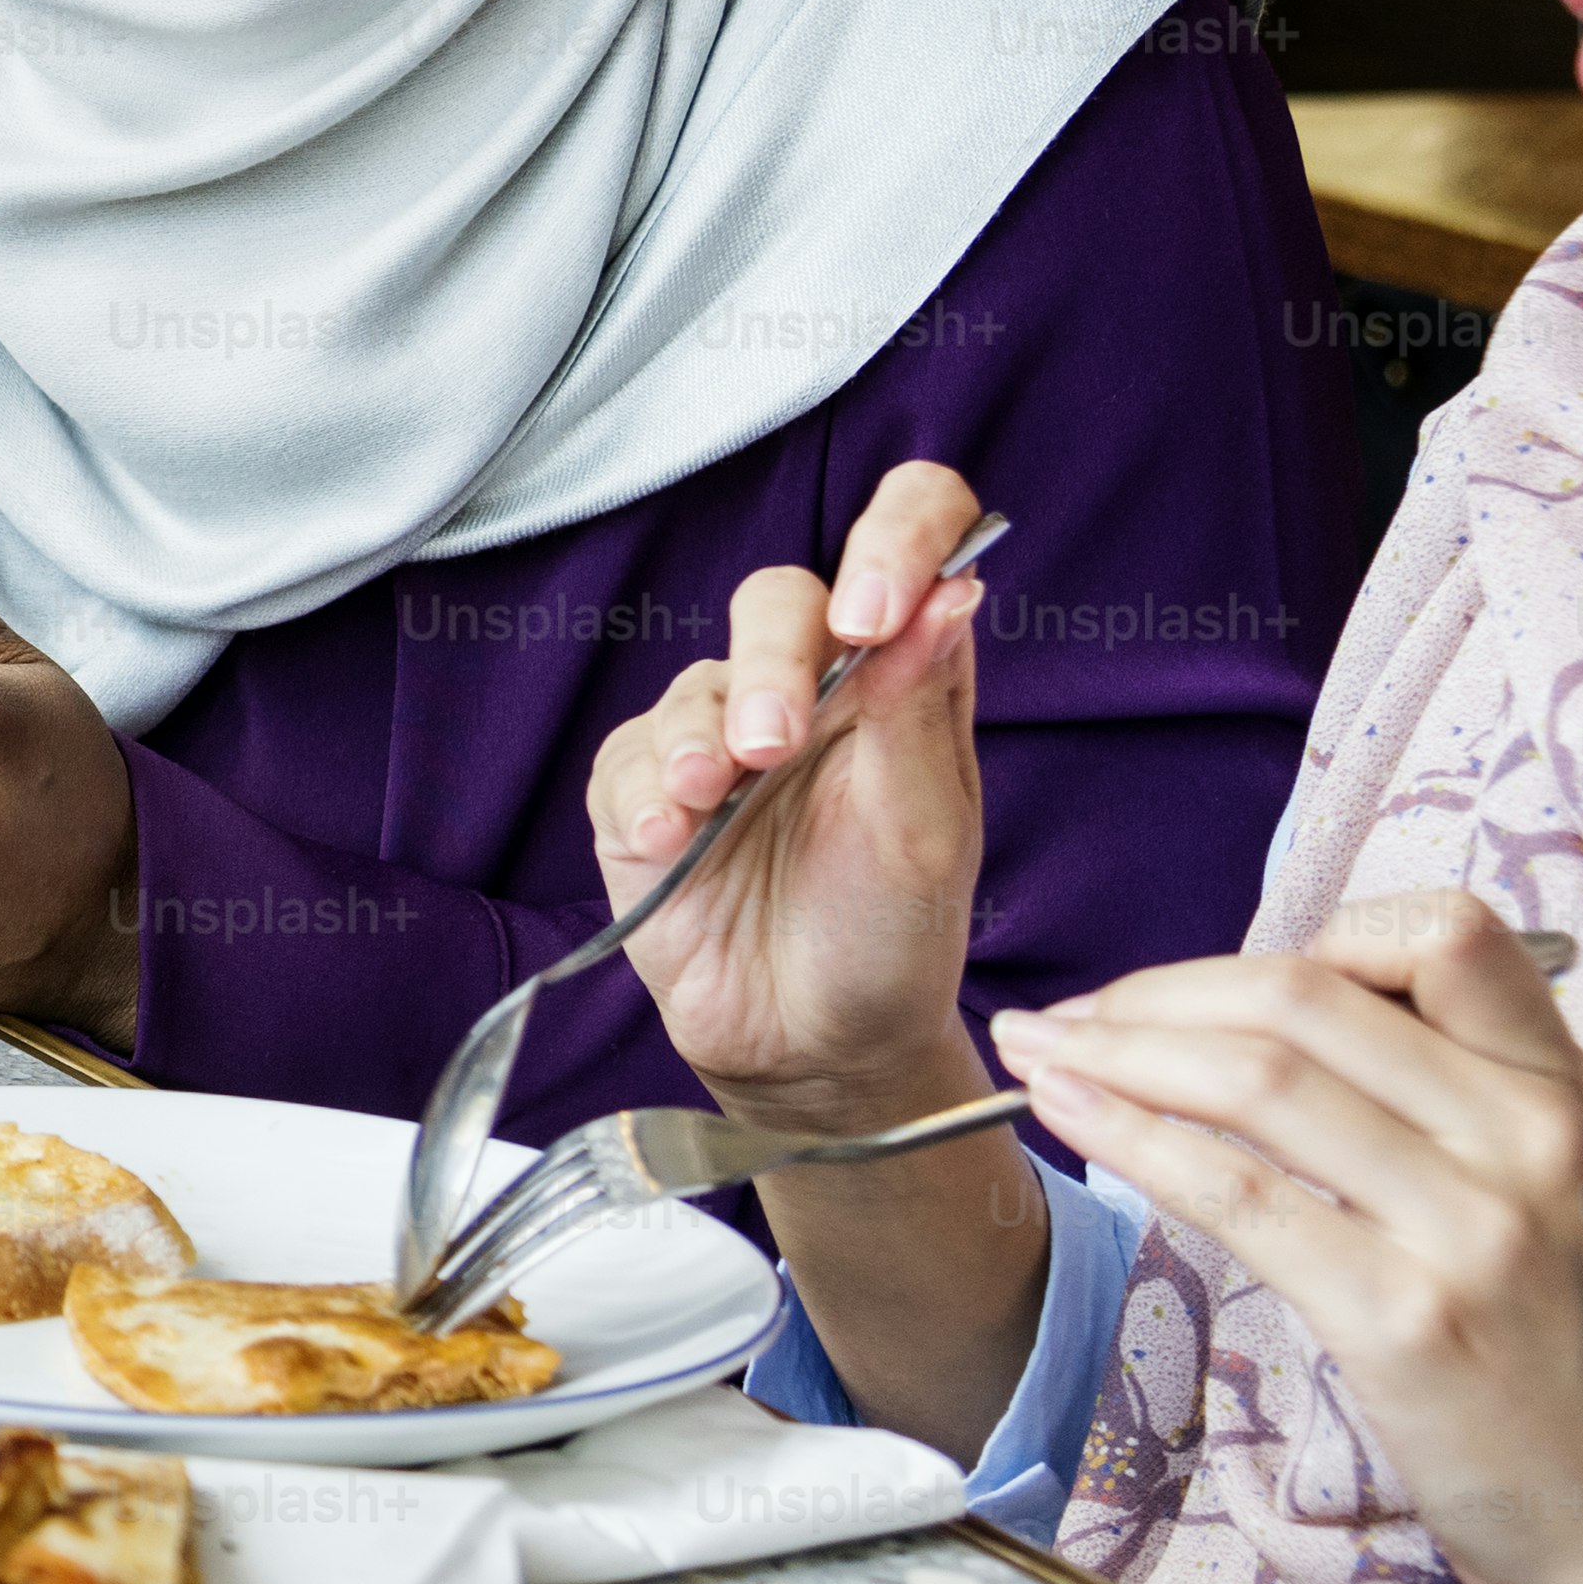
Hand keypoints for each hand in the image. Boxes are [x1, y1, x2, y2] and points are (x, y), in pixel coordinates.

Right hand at [581, 457, 996, 1126]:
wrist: (817, 1049)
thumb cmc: (892, 936)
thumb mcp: (926, 829)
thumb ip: (923, 705)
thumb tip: (954, 587)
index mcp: (904, 675)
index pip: (911, 534)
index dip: (894, 535)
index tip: (875, 608)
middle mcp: (812, 689)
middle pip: (778, 599)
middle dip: (770, 661)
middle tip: (774, 745)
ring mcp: (722, 738)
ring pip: (696, 676)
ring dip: (701, 735)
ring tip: (713, 799)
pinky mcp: (648, 796)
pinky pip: (627, 758)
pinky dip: (646, 791)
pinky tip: (673, 836)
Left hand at [1001, 902, 1582, 1583]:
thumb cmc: (1559, 1359)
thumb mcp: (1550, 1192)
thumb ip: (1447, 1094)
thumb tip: (1268, 1012)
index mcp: (1562, 1092)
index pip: (1440, 932)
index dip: (1304, 940)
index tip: (1214, 993)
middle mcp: (1529, 1140)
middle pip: (1304, 997)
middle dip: (1155, 992)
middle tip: (1068, 1013)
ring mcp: (1473, 1230)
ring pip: (1258, 1079)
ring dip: (1113, 1049)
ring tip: (1034, 1049)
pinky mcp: (1403, 1321)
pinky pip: (1236, 1194)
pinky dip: (1128, 1135)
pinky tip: (1064, 1113)